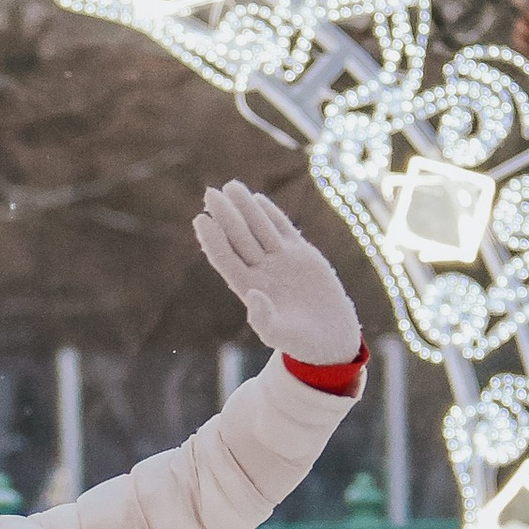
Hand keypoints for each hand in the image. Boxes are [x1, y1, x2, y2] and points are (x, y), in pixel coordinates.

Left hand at [193, 182, 361, 364]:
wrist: (329, 339)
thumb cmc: (300, 343)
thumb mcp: (281, 335)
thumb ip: (264, 319)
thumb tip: (252, 294)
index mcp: (250, 288)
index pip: (226, 258)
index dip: (212, 239)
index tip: (200, 219)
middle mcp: (262, 271)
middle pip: (239, 237)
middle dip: (225, 215)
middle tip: (209, 193)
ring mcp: (281, 261)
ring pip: (259, 228)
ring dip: (244, 207)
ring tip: (230, 186)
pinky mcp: (302, 256)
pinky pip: (282, 230)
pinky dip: (271, 214)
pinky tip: (257, 199)